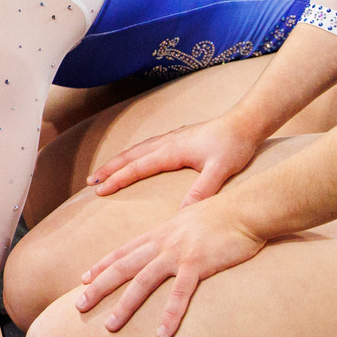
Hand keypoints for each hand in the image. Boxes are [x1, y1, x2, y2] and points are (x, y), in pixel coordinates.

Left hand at [74, 200, 264, 336]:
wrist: (245, 208)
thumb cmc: (222, 214)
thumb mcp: (189, 219)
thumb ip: (174, 232)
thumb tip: (168, 240)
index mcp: (159, 233)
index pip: (123, 251)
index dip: (102, 265)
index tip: (83, 279)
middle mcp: (162, 244)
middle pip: (122, 267)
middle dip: (99, 287)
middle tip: (78, 306)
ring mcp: (177, 254)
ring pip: (142, 282)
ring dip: (124, 306)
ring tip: (110, 326)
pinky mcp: (198, 265)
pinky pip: (180, 294)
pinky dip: (170, 314)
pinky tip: (162, 334)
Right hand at [87, 116, 262, 206]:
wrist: (246, 122)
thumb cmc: (234, 146)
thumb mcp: (220, 170)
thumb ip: (201, 191)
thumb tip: (182, 213)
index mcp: (172, 150)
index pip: (137, 167)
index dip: (117, 179)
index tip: (100, 190)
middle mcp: (167, 142)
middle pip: (130, 156)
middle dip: (109, 169)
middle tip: (90, 183)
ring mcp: (171, 138)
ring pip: (137, 150)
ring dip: (118, 161)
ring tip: (103, 172)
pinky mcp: (178, 137)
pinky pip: (147, 146)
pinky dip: (133, 154)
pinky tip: (134, 158)